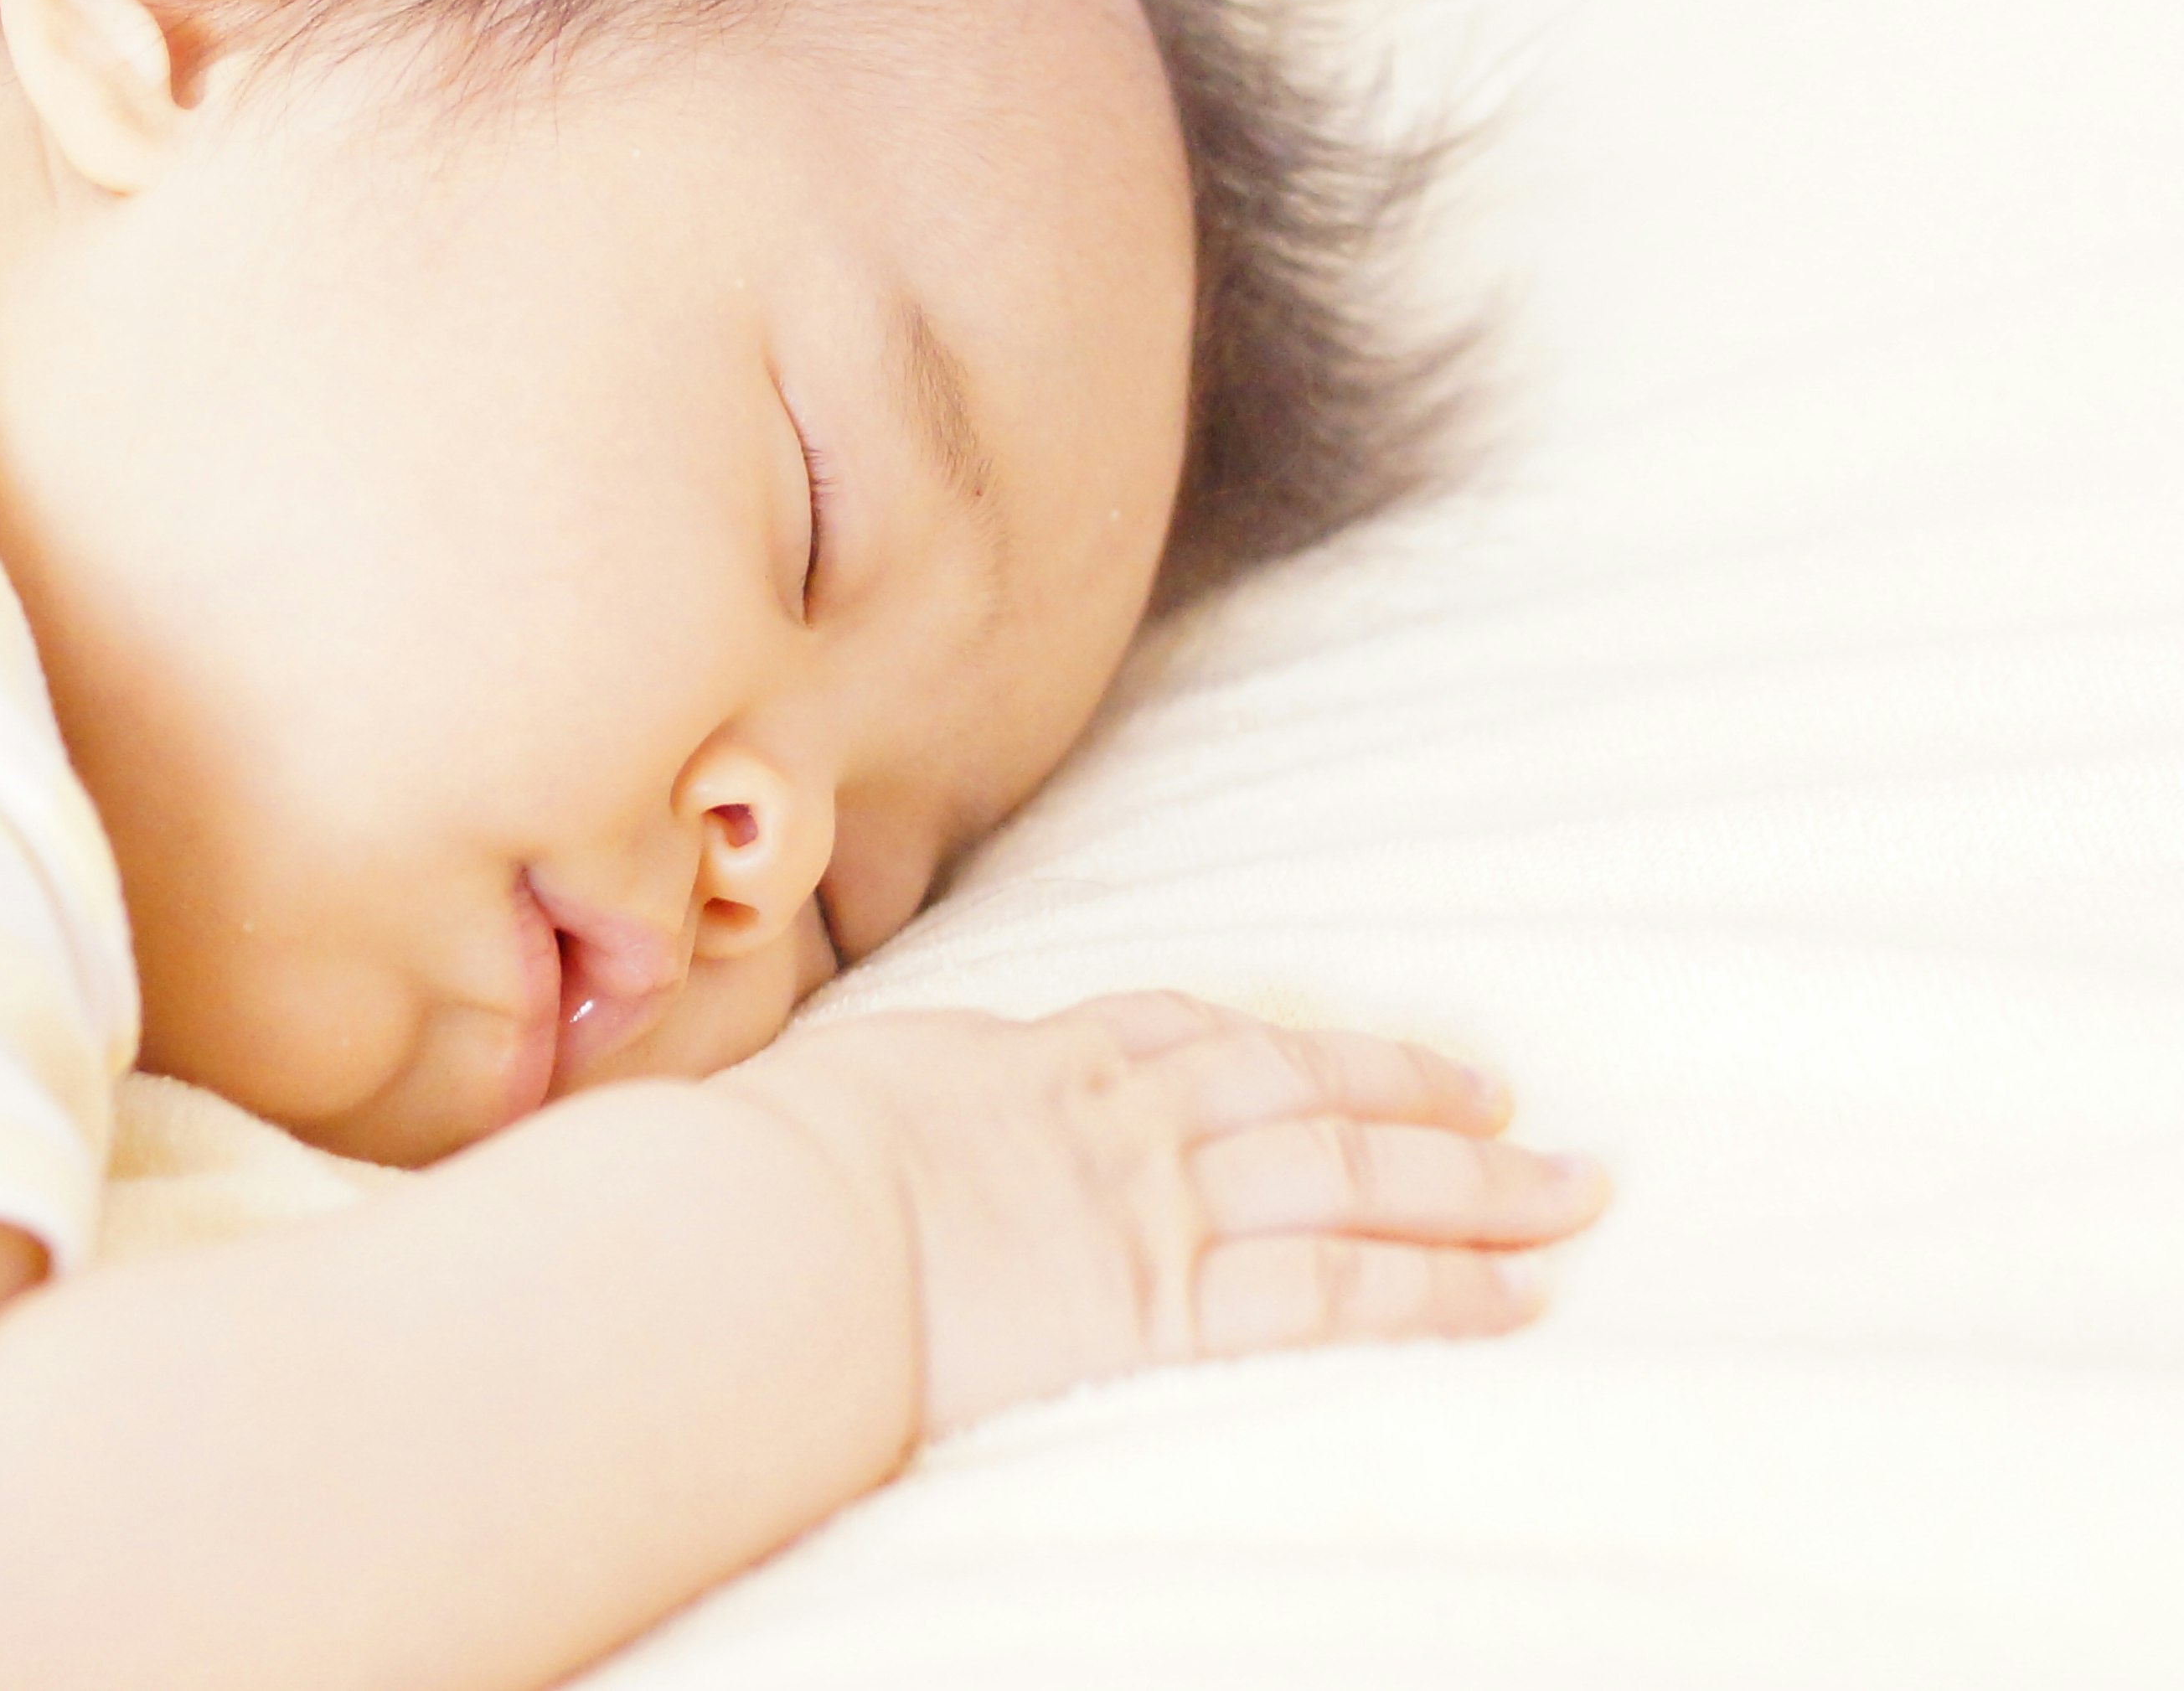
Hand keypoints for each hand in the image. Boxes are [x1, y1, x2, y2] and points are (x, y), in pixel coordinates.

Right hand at [722, 991, 1610, 1439]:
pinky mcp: (1168, 1303)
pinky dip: (1433, 1288)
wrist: (775, 1225)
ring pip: (1351, 1174)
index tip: (1347, 1048)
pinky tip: (1508, 1297)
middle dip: (1418, 1095)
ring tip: (1565, 1194)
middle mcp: (1123, 1119)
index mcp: (1038, 1062)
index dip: (1287, 1041)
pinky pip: (1333, 1290)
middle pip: (1308, 1091)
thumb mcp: (831, 1096)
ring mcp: (1154, 1205)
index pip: (1190, 1035)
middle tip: (1517, 1106)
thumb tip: (847, 1120)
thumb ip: (884, 1105)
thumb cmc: (772, 1164)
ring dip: (1469, 1183)